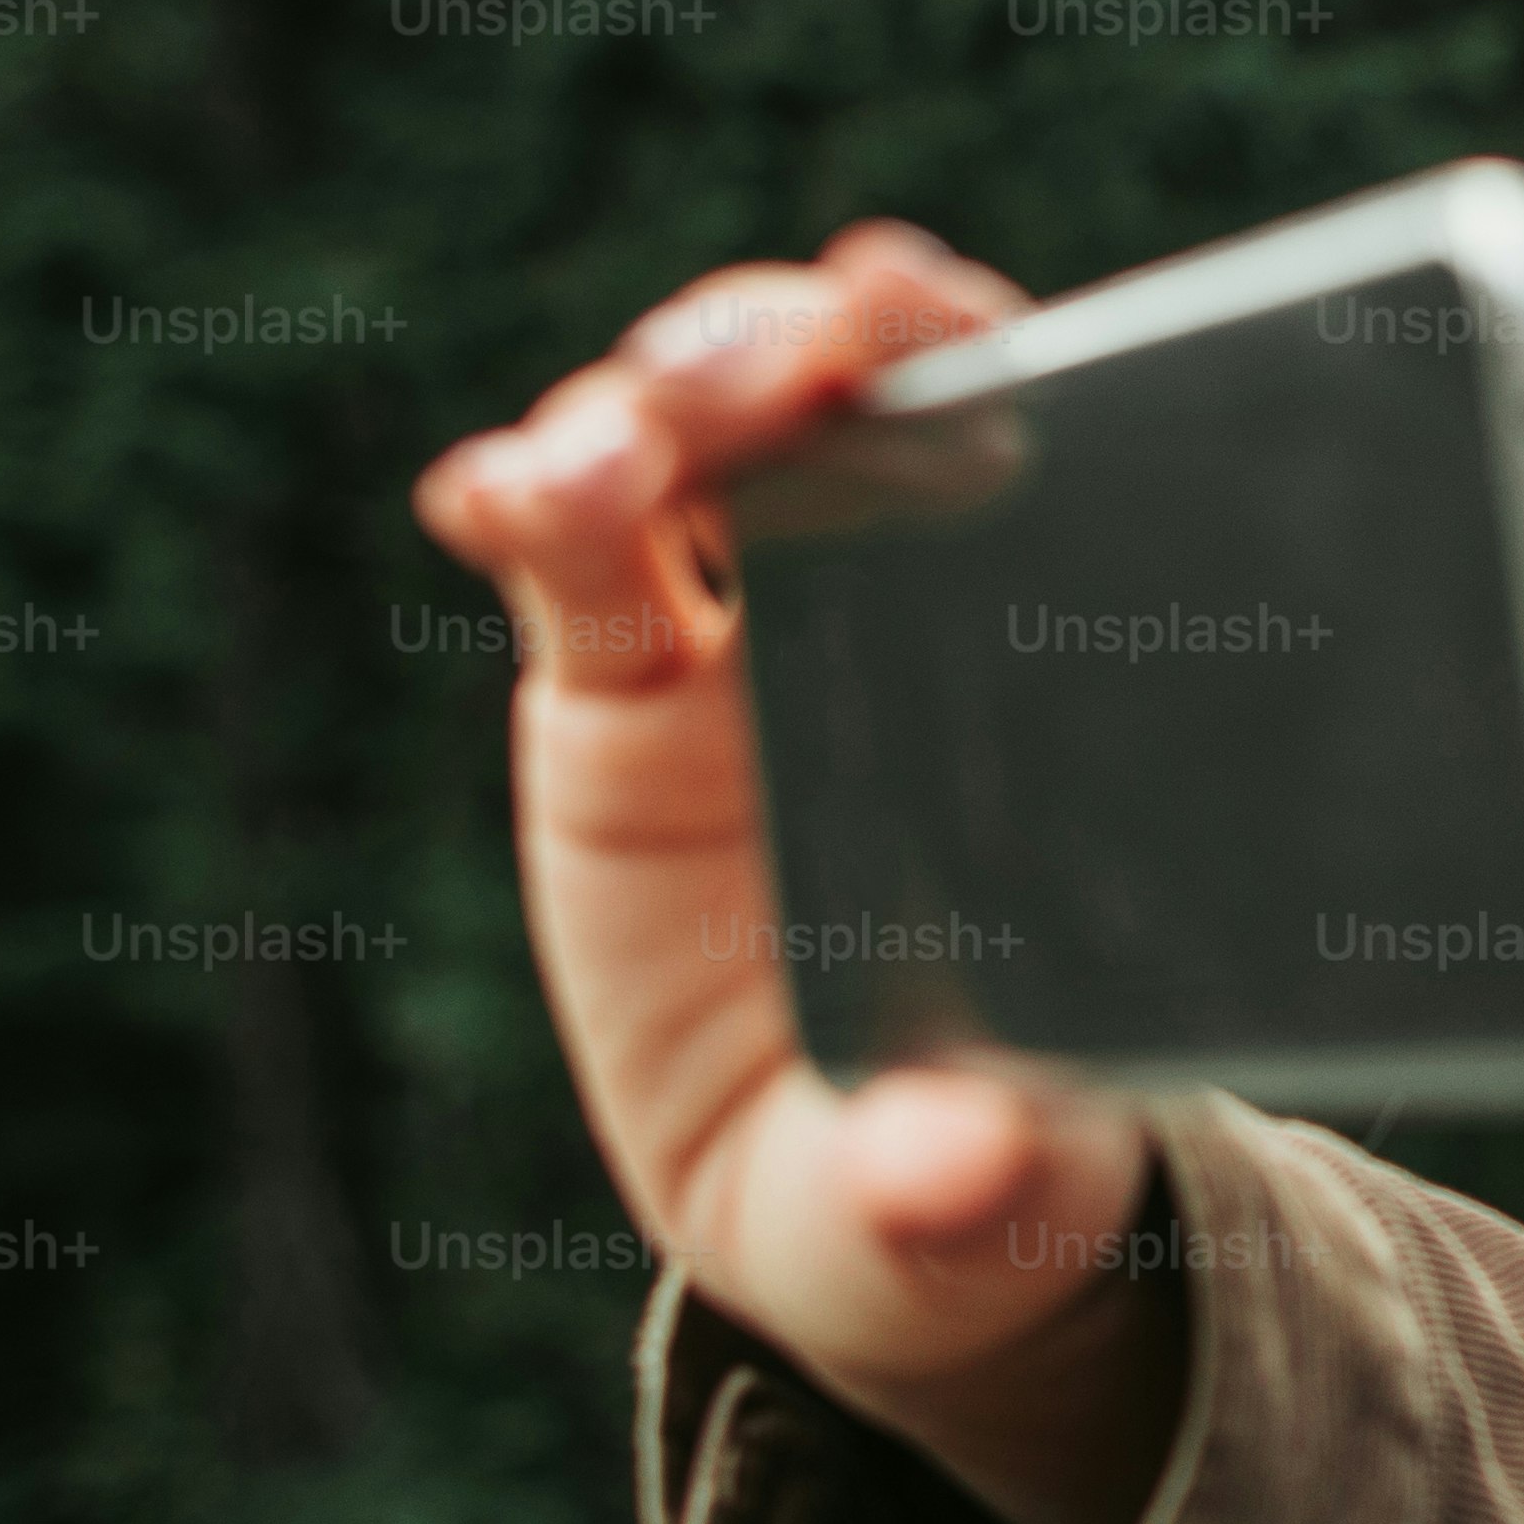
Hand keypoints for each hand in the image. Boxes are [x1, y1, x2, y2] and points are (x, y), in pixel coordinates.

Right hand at [414, 222, 1185, 1523]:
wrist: (867, 1211)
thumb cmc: (981, 1155)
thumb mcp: (992, 1194)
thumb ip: (975, 1181)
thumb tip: (961, 1175)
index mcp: (1030, 676)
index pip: (1014, 445)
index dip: (963, 348)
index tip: (917, 313)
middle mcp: (897, 616)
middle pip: (833, 400)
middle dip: (782, 343)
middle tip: (766, 361)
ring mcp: (744, 638)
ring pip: (687, 440)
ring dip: (646, 401)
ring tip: (602, 464)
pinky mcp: (615, 691)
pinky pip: (564, 554)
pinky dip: (525, 492)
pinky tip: (492, 491)